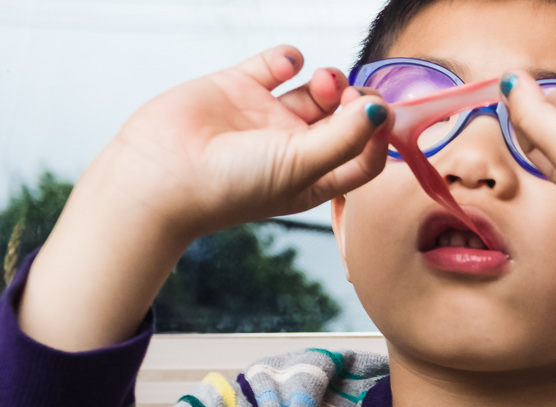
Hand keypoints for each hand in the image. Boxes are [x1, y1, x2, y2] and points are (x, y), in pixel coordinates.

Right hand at [92, 46, 387, 243]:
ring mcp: (267, 117)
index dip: (378, 136)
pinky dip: (287, 58)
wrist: (161, 175)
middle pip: (345, 119)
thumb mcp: (301, 166)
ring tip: (323, 81)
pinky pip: (272, 66)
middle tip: (353, 95)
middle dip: (356, 102)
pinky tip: (288, 63)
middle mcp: (295, 148)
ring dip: (329, 80)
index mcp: (315, 177)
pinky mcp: (237, 89)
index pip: (364, 156)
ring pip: (315, 91)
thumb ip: (344, 138)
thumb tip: (380, 111)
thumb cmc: (232, 187)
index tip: (378, 115)